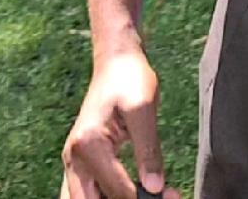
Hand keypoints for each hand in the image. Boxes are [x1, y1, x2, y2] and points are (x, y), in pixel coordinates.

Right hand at [62, 50, 172, 198]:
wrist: (116, 62)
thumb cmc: (130, 80)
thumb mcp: (144, 110)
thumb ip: (149, 151)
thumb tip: (156, 188)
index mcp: (88, 144)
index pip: (118, 190)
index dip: (150, 198)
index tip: (174, 195)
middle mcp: (74, 157)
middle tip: (159, 197)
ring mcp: (73, 161)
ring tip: (145, 196)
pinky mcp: (79, 163)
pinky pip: (85, 194)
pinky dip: (104, 198)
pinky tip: (132, 192)